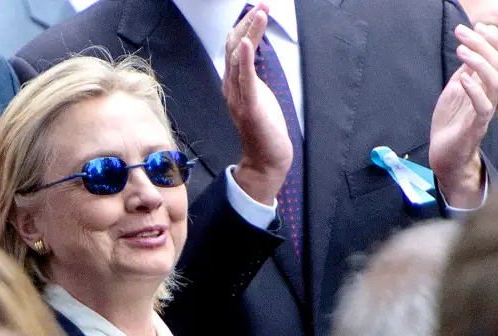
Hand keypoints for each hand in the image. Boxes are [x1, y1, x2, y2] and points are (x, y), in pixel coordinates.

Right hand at [223, 4, 292, 204]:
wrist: (266, 158)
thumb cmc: (264, 128)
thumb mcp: (258, 94)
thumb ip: (252, 75)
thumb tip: (253, 54)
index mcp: (234, 84)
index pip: (234, 47)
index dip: (245, 26)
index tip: (259, 8)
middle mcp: (231, 88)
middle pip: (233, 47)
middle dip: (248, 23)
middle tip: (262, 5)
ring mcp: (238, 97)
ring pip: (238, 59)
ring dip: (249, 34)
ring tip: (260, 13)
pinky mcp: (250, 107)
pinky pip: (246, 80)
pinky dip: (245, 60)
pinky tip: (247, 43)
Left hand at [429, 23, 497, 208]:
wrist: (444, 156)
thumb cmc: (450, 125)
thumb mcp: (454, 93)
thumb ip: (463, 73)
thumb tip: (468, 50)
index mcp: (485, 86)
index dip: (490, 40)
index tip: (474, 26)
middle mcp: (489, 96)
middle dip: (483, 44)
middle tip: (463, 32)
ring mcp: (484, 111)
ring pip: (495, 82)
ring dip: (479, 63)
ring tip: (461, 51)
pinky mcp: (476, 127)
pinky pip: (483, 107)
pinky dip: (474, 90)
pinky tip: (462, 78)